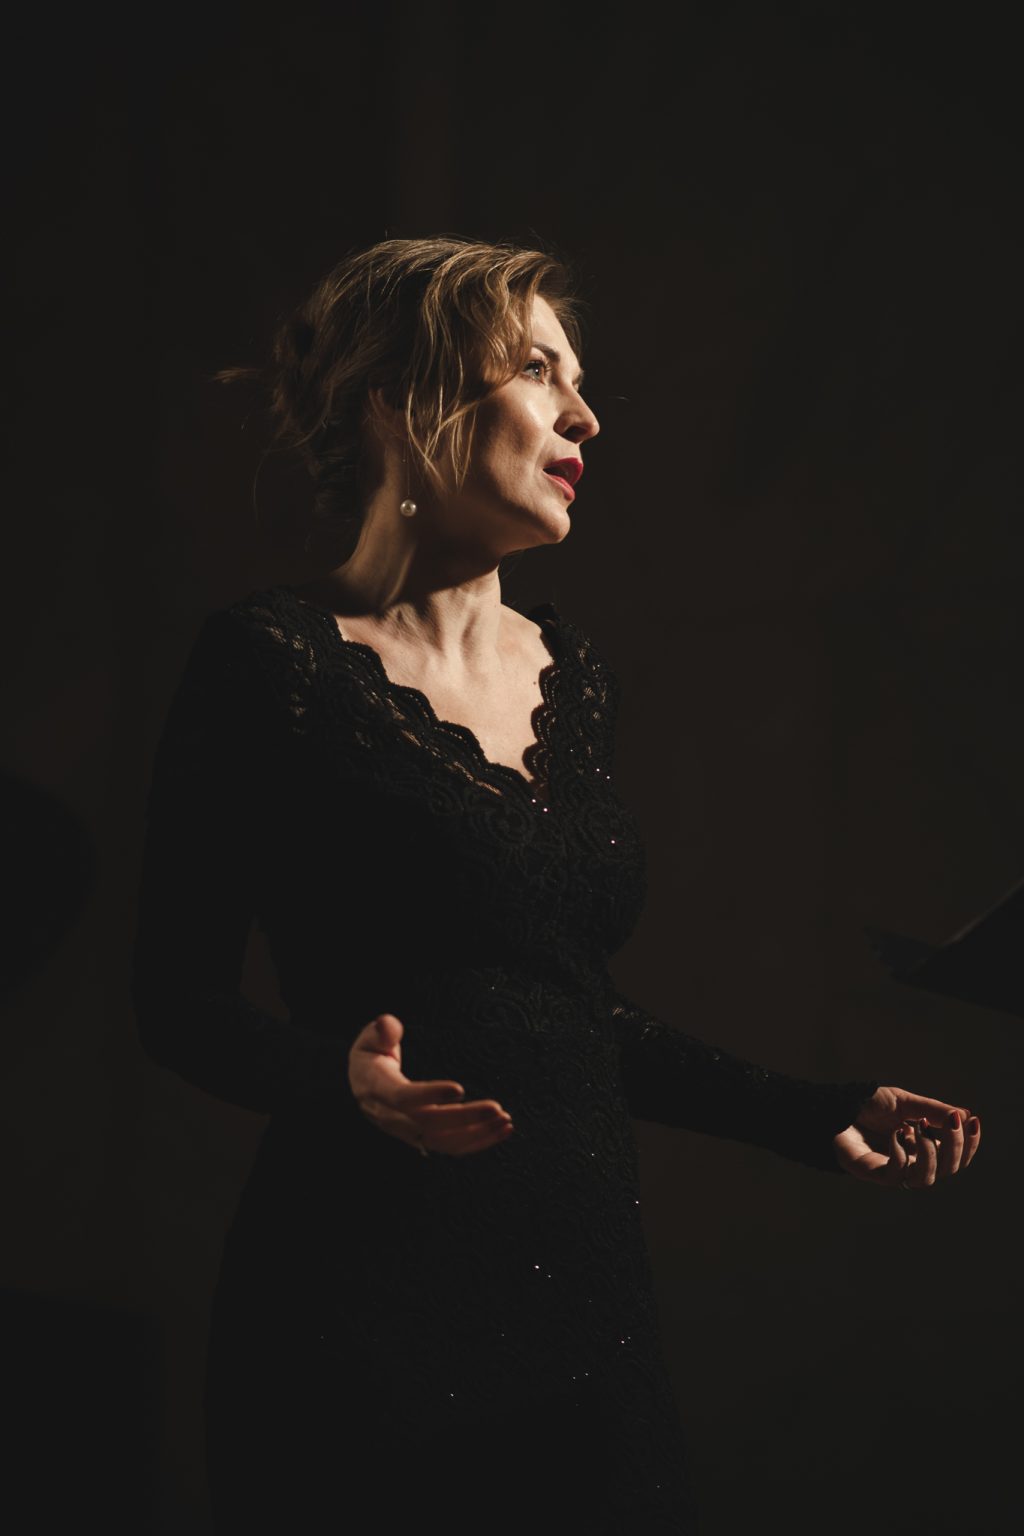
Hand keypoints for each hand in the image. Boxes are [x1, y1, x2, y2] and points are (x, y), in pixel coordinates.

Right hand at [347, 1012, 514, 1156]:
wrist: (363, 1087)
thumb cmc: (372, 1055)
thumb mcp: (370, 1038)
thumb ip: (382, 1031)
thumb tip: (386, 1025)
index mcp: (377, 1090)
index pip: (403, 1098)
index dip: (429, 1095)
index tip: (459, 1088)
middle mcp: (392, 1117)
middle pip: (430, 1124)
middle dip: (465, 1118)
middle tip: (496, 1108)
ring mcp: (408, 1132)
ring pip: (444, 1141)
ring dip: (477, 1134)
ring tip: (505, 1120)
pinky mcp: (424, 1138)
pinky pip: (452, 1146)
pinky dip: (479, 1141)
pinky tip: (502, 1130)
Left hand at [831, 1085, 980, 1187]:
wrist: (834, 1107)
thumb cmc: (867, 1106)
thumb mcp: (904, 1102)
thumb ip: (932, 1111)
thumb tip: (963, 1115)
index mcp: (923, 1146)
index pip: (956, 1155)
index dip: (969, 1143)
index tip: (974, 1120)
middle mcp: (912, 1162)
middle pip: (948, 1169)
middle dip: (955, 1146)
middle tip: (951, 1122)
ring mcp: (894, 1170)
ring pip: (926, 1179)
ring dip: (929, 1152)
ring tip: (917, 1126)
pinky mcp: (874, 1174)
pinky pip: (896, 1175)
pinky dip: (900, 1154)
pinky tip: (895, 1134)